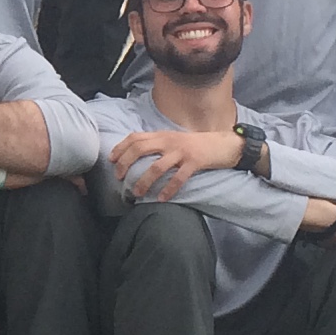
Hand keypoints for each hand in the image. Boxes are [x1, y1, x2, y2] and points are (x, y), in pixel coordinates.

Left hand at [107, 126, 241, 199]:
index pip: (136, 137)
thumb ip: (158, 145)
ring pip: (157, 166)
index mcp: (163, 135)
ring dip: (144, 181)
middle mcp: (169, 141)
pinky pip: (178, 178)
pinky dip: (168, 189)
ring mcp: (182, 152)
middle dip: (126, 163)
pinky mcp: (194, 162)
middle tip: (119, 178)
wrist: (224, 144)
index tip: (111, 160)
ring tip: (137, 193)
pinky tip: (161, 199)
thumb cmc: (197, 145)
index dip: (121, 147)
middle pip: (140, 149)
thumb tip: (137, 156)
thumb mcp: (174, 140)